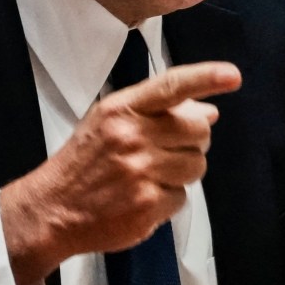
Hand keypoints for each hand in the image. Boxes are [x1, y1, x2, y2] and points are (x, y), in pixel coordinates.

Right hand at [0, 61, 240, 284]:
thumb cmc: (85, 162)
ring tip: (152, 176)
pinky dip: (168, 200)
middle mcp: (131, 136)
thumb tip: (210, 111)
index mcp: (121, 109)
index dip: (206, 78)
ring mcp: (140, 172)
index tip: (232, 76)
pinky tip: (142, 199)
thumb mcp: (111, 123)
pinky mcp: (147, 205)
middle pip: (198, 131)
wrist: (52, 209)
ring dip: (183, 172)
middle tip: (169, 151)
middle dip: (193, 141)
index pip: (171, 86)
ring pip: (196, 165)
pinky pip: (182, 197)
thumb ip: (157, 112)